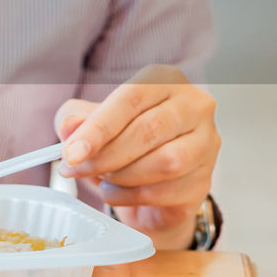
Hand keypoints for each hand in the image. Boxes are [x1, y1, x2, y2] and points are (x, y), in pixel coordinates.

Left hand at [54, 65, 220, 248]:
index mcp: (165, 79)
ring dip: (123, 176)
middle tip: (76, 169)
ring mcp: (207, 142)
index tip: (71, 152)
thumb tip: (69, 128)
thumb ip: (76, 119)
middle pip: (149, 130)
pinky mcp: (206, 179)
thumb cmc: (122, 141)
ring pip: (165, 162)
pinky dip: (133, 197)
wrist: (148, 184)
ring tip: (104, 178)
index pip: (132, 98)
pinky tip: (119, 193)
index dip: (98, 127)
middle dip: (105, 155)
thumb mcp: (90, 122)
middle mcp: (194, 105)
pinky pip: (169, 191)